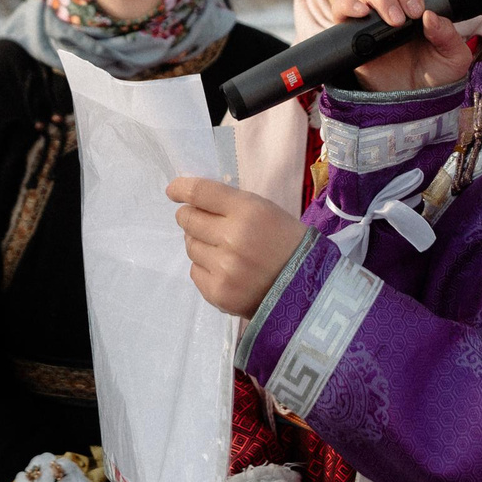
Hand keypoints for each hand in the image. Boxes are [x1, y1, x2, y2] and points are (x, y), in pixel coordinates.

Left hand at [169, 177, 309, 316]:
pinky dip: (205, 267)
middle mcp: (232, 238)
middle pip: (188, 219)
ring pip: (190, 246)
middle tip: (198, 221)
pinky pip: (195, 271)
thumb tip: (193, 201)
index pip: (201, 193)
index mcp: (248, 212)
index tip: (173, 190)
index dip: (181, 188)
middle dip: (189, 217)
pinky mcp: (218, 293)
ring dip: (199, 243)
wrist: (308, 288)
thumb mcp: (266, 211)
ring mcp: (223, 268)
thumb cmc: (287, 243)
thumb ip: (231, 204)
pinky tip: (225, 269)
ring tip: (221, 249)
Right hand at [339, 0, 473, 93]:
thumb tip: (431, 17)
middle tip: (414, 12)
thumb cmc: (434, 77)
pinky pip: (341, 7)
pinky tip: (363, 14)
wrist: (411, 104)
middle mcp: (397, 3)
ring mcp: (373, 15)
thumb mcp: (454, 59)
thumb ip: (449, 36)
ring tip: (395, 23)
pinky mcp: (353, 31)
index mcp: (424, 1)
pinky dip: (349, 5)